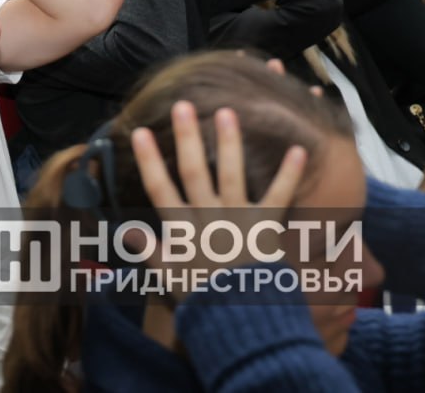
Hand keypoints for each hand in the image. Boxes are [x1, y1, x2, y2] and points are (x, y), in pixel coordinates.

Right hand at [130, 101, 306, 303]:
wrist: (240, 318)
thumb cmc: (201, 298)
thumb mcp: (168, 275)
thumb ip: (149, 250)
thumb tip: (125, 231)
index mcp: (182, 228)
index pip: (159, 188)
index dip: (149, 159)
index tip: (140, 131)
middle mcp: (208, 216)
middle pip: (193, 171)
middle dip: (186, 137)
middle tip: (184, 106)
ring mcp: (238, 218)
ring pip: (231, 174)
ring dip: (229, 143)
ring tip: (228, 112)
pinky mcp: (266, 226)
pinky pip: (279, 196)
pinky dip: (289, 174)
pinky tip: (299, 150)